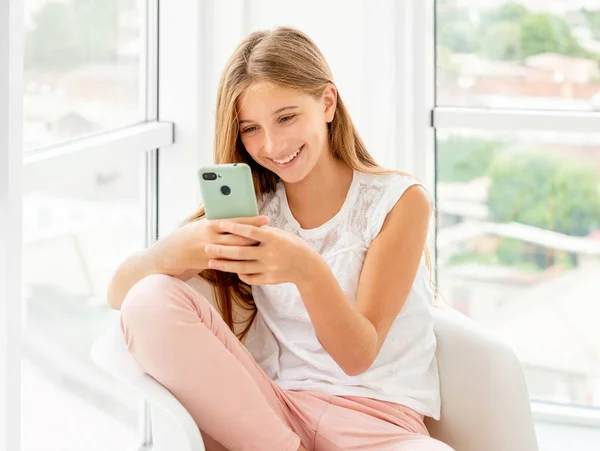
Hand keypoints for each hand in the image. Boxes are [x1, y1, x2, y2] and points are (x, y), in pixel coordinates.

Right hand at [149, 215, 268, 277]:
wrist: (171, 253)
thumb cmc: (187, 234)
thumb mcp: (199, 222)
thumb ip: (216, 220)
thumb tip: (234, 213)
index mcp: (209, 225)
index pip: (235, 222)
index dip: (251, 221)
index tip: (265, 219)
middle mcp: (211, 239)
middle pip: (239, 237)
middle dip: (256, 235)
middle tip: (271, 233)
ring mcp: (211, 253)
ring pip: (237, 251)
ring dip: (252, 248)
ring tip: (265, 245)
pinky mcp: (211, 264)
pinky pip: (229, 263)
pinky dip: (241, 260)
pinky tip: (253, 258)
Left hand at [204, 221, 316, 285]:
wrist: (307, 266)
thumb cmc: (292, 245)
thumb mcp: (280, 234)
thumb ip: (262, 232)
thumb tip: (243, 225)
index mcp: (273, 239)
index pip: (250, 231)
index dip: (234, 227)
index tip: (220, 224)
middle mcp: (269, 253)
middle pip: (240, 252)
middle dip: (221, 249)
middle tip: (206, 247)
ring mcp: (268, 268)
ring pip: (241, 267)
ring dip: (224, 265)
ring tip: (211, 262)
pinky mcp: (268, 279)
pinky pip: (249, 277)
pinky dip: (239, 274)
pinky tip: (230, 271)